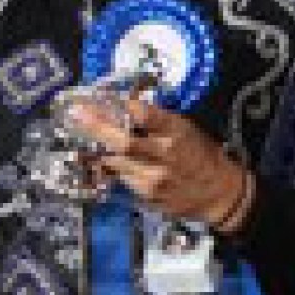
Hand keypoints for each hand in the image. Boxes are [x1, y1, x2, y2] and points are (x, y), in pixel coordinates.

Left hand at [65, 91, 253, 234]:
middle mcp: (165, 156)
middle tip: (76, 114)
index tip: (103, 97)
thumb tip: (125, 106)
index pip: (145, 114)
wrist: (218, 193)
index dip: (122, 106)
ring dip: (99, 148)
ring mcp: (154, 179)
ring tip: (83, 134)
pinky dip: (113, 166)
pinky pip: (122, 178)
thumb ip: (157, 120)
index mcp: (177, 132)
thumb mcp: (186, 128)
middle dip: (97, 127)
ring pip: (116, 162)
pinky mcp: (148, 196)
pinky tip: (106, 158)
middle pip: (123, 141)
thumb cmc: (201, 154)